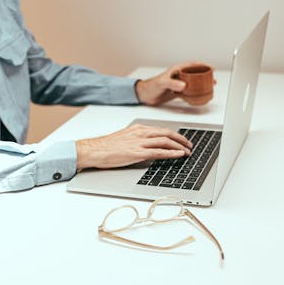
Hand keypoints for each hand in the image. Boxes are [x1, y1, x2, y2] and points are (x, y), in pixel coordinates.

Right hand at [76, 124, 192, 168]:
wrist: (94, 150)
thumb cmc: (106, 147)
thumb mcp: (125, 139)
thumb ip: (138, 140)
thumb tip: (149, 147)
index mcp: (138, 129)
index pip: (161, 130)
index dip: (174, 135)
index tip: (181, 140)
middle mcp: (140, 133)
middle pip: (167, 133)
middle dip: (181, 139)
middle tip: (189, 145)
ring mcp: (139, 142)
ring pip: (165, 141)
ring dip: (179, 146)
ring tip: (187, 152)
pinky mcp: (137, 153)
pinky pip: (159, 152)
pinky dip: (171, 153)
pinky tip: (179, 155)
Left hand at [135, 61, 211, 105]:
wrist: (144, 95)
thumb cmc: (151, 86)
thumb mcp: (162, 83)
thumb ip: (173, 83)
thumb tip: (184, 85)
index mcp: (176, 70)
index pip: (192, 65)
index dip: (202, 65)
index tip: (211, 68)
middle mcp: (179, 76)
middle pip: (194, 74)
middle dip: (204, 76)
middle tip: (213, 79)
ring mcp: (178, 84)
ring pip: (193, 83)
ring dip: (200, 85)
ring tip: (208, 88)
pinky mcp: (176, 92)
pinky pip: (188, 92)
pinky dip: (194, 95)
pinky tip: (198, 98)